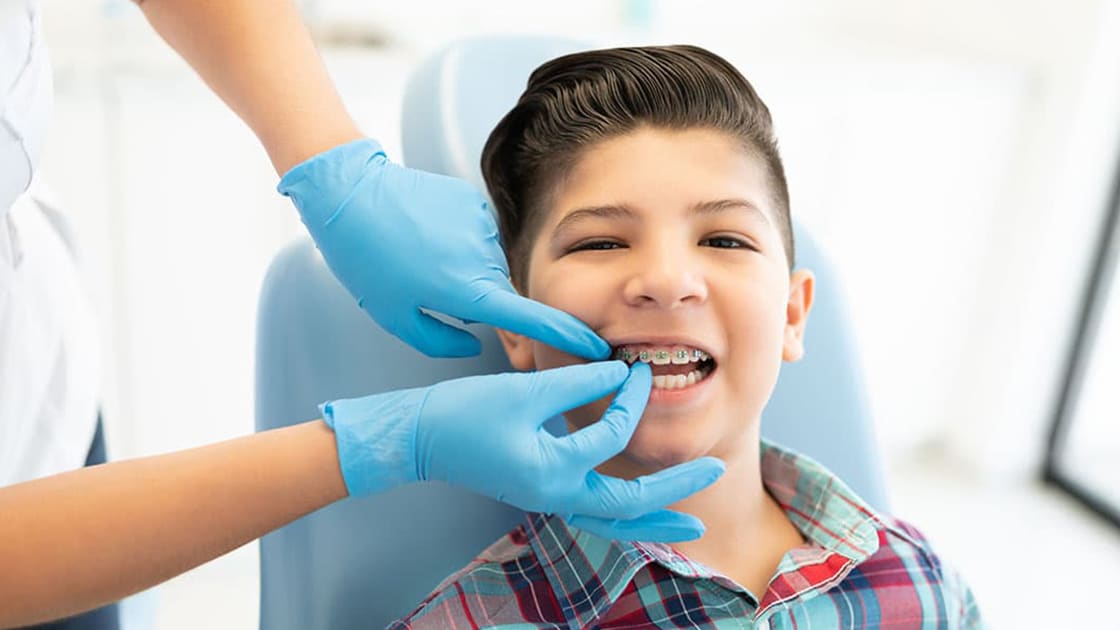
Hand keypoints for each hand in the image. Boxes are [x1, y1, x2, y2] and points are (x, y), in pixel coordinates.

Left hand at [278, 138, 608, 359]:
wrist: (349, 194)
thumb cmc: (366, 261)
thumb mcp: (395, 317)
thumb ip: (442, 341)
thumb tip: (473, 342)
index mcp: (469, 291)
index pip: (532, 319)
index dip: (566, 336)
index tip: (596, 348)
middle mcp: (485, 257)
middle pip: (499, 290)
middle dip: (473, 297)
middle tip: (424, 286)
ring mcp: (481, 225)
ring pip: (484, 262)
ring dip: (460, 267)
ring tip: (415, 256)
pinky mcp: (472, 202)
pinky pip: (473, 234)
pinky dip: (454, 242)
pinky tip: (421, 234)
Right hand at [321, 361, 724, 541]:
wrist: (420, 438)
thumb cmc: (466, 413)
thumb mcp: (527, 390)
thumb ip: (579, 382)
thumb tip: (622, 372)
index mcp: (553, 470)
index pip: (612, 435)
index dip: (631, 398)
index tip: (640, 370)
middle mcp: (556, 495)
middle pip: (630, 504)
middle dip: (675, 490)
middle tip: (716, 471)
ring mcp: (549, 500)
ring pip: (613, 521)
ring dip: (654, 519)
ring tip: (691, 523)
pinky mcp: (542, 494)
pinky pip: (594, 514)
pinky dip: (622, 516)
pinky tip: (640, 512)